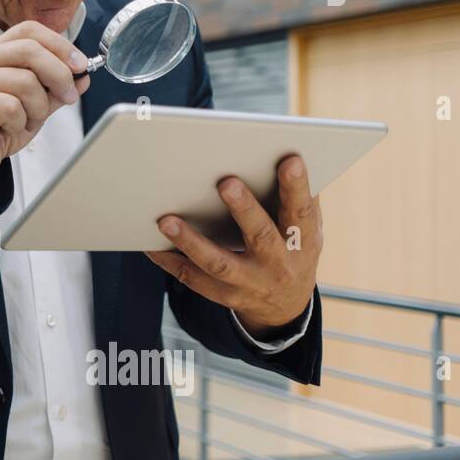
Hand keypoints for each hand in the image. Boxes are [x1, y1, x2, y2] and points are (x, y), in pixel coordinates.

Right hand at [0, 20, 90, 179]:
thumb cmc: (2, 124)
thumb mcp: (38, 102)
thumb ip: (57, 87)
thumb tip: (83, 76)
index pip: (30, 30)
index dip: (59, 44)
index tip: (79, 65)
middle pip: (30, 50)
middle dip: (59, 75)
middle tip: (69, 96)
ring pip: (24, 81)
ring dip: (38, 107)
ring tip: (29, 120)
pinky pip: (10, 107)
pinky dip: (20, 122)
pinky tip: (10, 128)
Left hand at [143, 154, 321, 334]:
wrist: (286, 305)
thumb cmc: (293, 250)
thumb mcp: (308, 229)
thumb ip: (299, 199)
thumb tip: (287, 155)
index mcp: (303, 242)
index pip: (301, 211)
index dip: (297, 187)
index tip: (289, 160)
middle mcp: (278, 264)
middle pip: (260, 235)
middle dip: (243, 209)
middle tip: (226, 182)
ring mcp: (250, 282)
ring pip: (218, 263)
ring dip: (190, 241)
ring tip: (166, 220)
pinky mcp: (225, 295)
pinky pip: (193, 279)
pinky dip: (170, 261)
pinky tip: (151, 244)